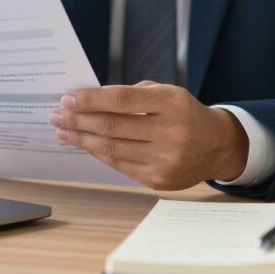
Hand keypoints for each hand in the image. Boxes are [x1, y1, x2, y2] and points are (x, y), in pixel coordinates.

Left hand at [48, 82, 248, 189]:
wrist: (217, 145)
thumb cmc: (184, 113)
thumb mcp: (166, 93)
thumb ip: (131, 94)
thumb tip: (87, 101)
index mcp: (172, 103)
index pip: (122, 100)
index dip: (91, 99)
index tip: (68, 98)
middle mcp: (171, 133)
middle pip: (112, 127)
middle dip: (78, 120)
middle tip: (57, 115)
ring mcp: (165, 160)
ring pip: (111, 149)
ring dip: (82, 139)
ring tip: (63, 130)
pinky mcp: (158, 180)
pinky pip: (119, 165)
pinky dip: (98, 153)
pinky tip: (84, 144)